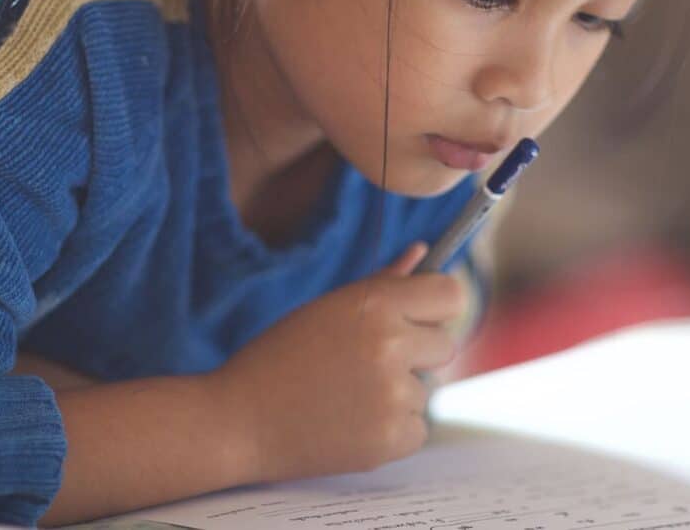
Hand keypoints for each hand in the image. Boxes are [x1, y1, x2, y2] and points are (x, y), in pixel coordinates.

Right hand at [208, 242, 465, 481]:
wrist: (238, 420)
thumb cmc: (278, 358)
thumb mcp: (326, 309)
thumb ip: (382, 282)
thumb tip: (422, 252)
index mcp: (373, 304)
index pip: (451, 294)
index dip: (437, 307)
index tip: (421, 319)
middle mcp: (390, 344)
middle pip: (445, 344)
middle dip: (416, 353)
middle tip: (366, 363)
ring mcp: (393, 394)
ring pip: (425, 390)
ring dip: (397, 394)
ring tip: (344, 396)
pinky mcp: (392, 438)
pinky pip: (417, 429)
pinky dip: (391, 430)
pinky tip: (349, 423)